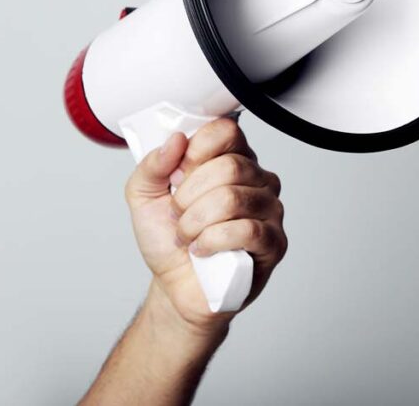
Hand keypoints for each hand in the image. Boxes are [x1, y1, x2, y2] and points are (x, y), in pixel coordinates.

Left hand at [124, 118, 286, 332]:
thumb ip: (152, 165)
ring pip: (233, 199)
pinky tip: (202, 250)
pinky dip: (212, 241)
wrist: (175, 287)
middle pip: (230, 166)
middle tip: (179, 213)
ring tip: (188, 235)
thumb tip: (176, 140)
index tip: (178, 173)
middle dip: (189, 196)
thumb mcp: (144, 197)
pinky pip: (246, 230)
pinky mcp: (274, 242)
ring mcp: (270, 210)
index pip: (227, 130)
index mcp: (231, 159)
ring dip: (195, 223)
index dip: (197, 150)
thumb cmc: (168, 241)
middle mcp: (257, 179)